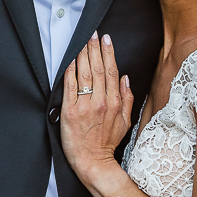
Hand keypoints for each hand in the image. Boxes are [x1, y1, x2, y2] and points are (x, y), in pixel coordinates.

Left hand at [60, 33, 131, 181]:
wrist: (92, 162)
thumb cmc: (107, 142)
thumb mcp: (125, 122)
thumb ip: (127, 98)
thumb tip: (126, 78)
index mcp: (115, 103)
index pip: (111, 71)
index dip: (108, 53)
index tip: (106, 39)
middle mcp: (101, 102)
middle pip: (97, 69)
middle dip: (95, 48)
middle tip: (93, 34)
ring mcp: (84, 106)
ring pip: (84, 74)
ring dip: (83, 54)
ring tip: (83, 40)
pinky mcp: (70, 111)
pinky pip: (69, 86)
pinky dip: (70, 70)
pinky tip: (70, 59)